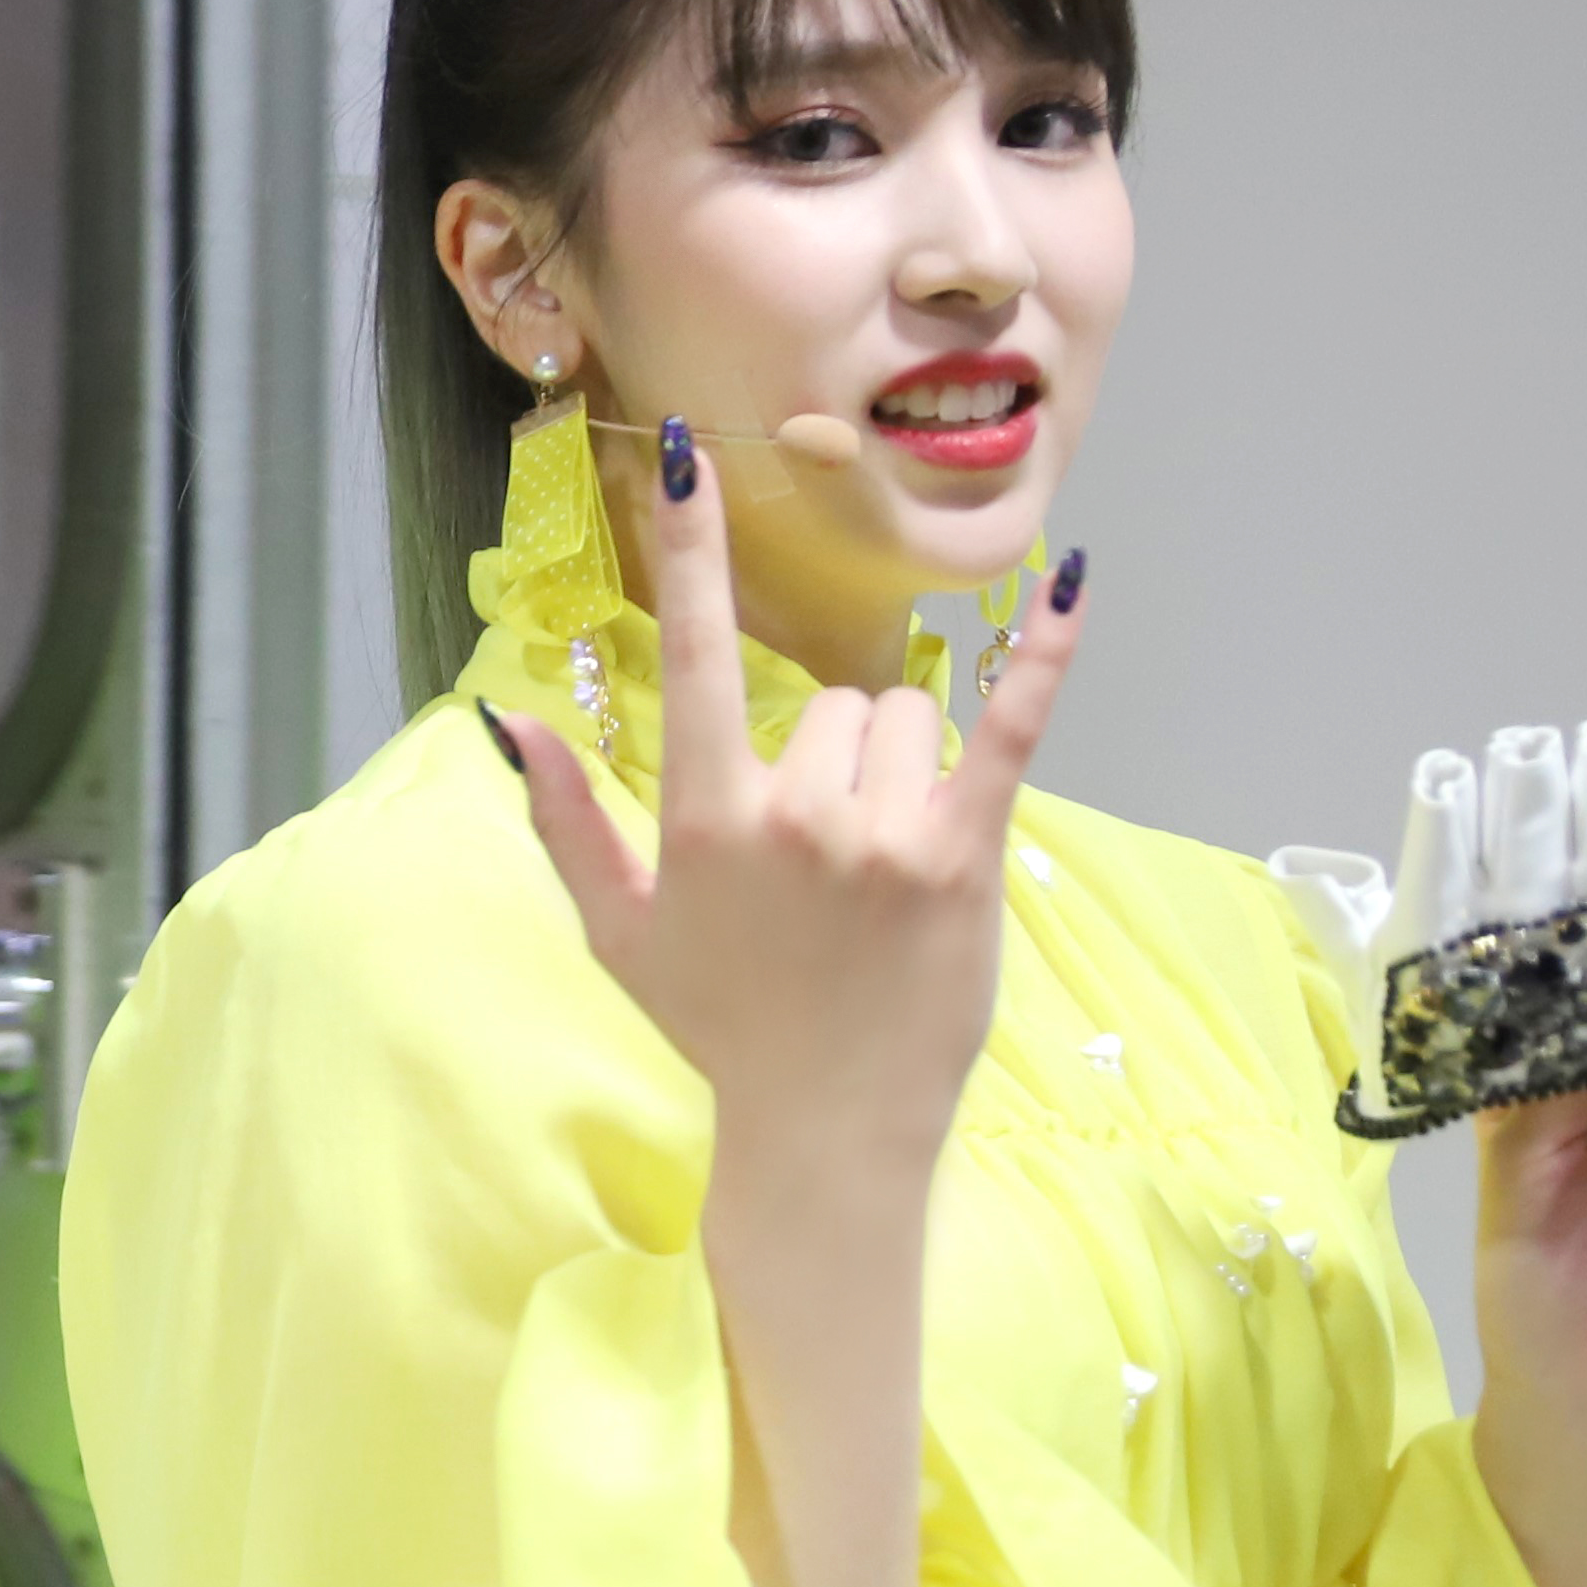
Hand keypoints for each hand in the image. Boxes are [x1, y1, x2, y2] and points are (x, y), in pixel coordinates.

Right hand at [482, 432, 1087, 1586]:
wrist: (825, 1133)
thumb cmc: (722, 1026)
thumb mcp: (618, 932)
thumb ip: (565, 821)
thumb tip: (513, 723)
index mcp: (705, 820)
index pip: (692, 655)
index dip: (688, 550)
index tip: (686, 453)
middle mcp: (791, 814)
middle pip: (833, 700)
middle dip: (839, 757)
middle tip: (831, 864)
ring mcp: (882, 834)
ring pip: (907, 720)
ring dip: (905, 771)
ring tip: (888, 872)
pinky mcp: (964, 856)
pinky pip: (1011, 726)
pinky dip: (1046, 654)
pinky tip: (1074, 581)